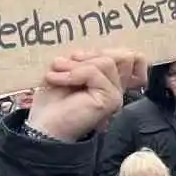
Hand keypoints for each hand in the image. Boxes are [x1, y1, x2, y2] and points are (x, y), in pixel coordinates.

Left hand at [26, 50, 144, 140]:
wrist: (43, 127)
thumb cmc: (51, 102)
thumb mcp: (69, 71)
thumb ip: (87, 60)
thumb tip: (94, 50)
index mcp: (110, 81)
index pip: (133, 58)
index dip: (107, 49)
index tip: (77, 57)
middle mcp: (117, 89)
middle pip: (120, 55)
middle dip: (88, 54)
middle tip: (61, 63)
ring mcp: (115, 95)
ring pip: (106, 62)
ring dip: (76, 64)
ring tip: (56, 71)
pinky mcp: (110, 100)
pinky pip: (95, 73)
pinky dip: (73, 73)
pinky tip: (55, 79)